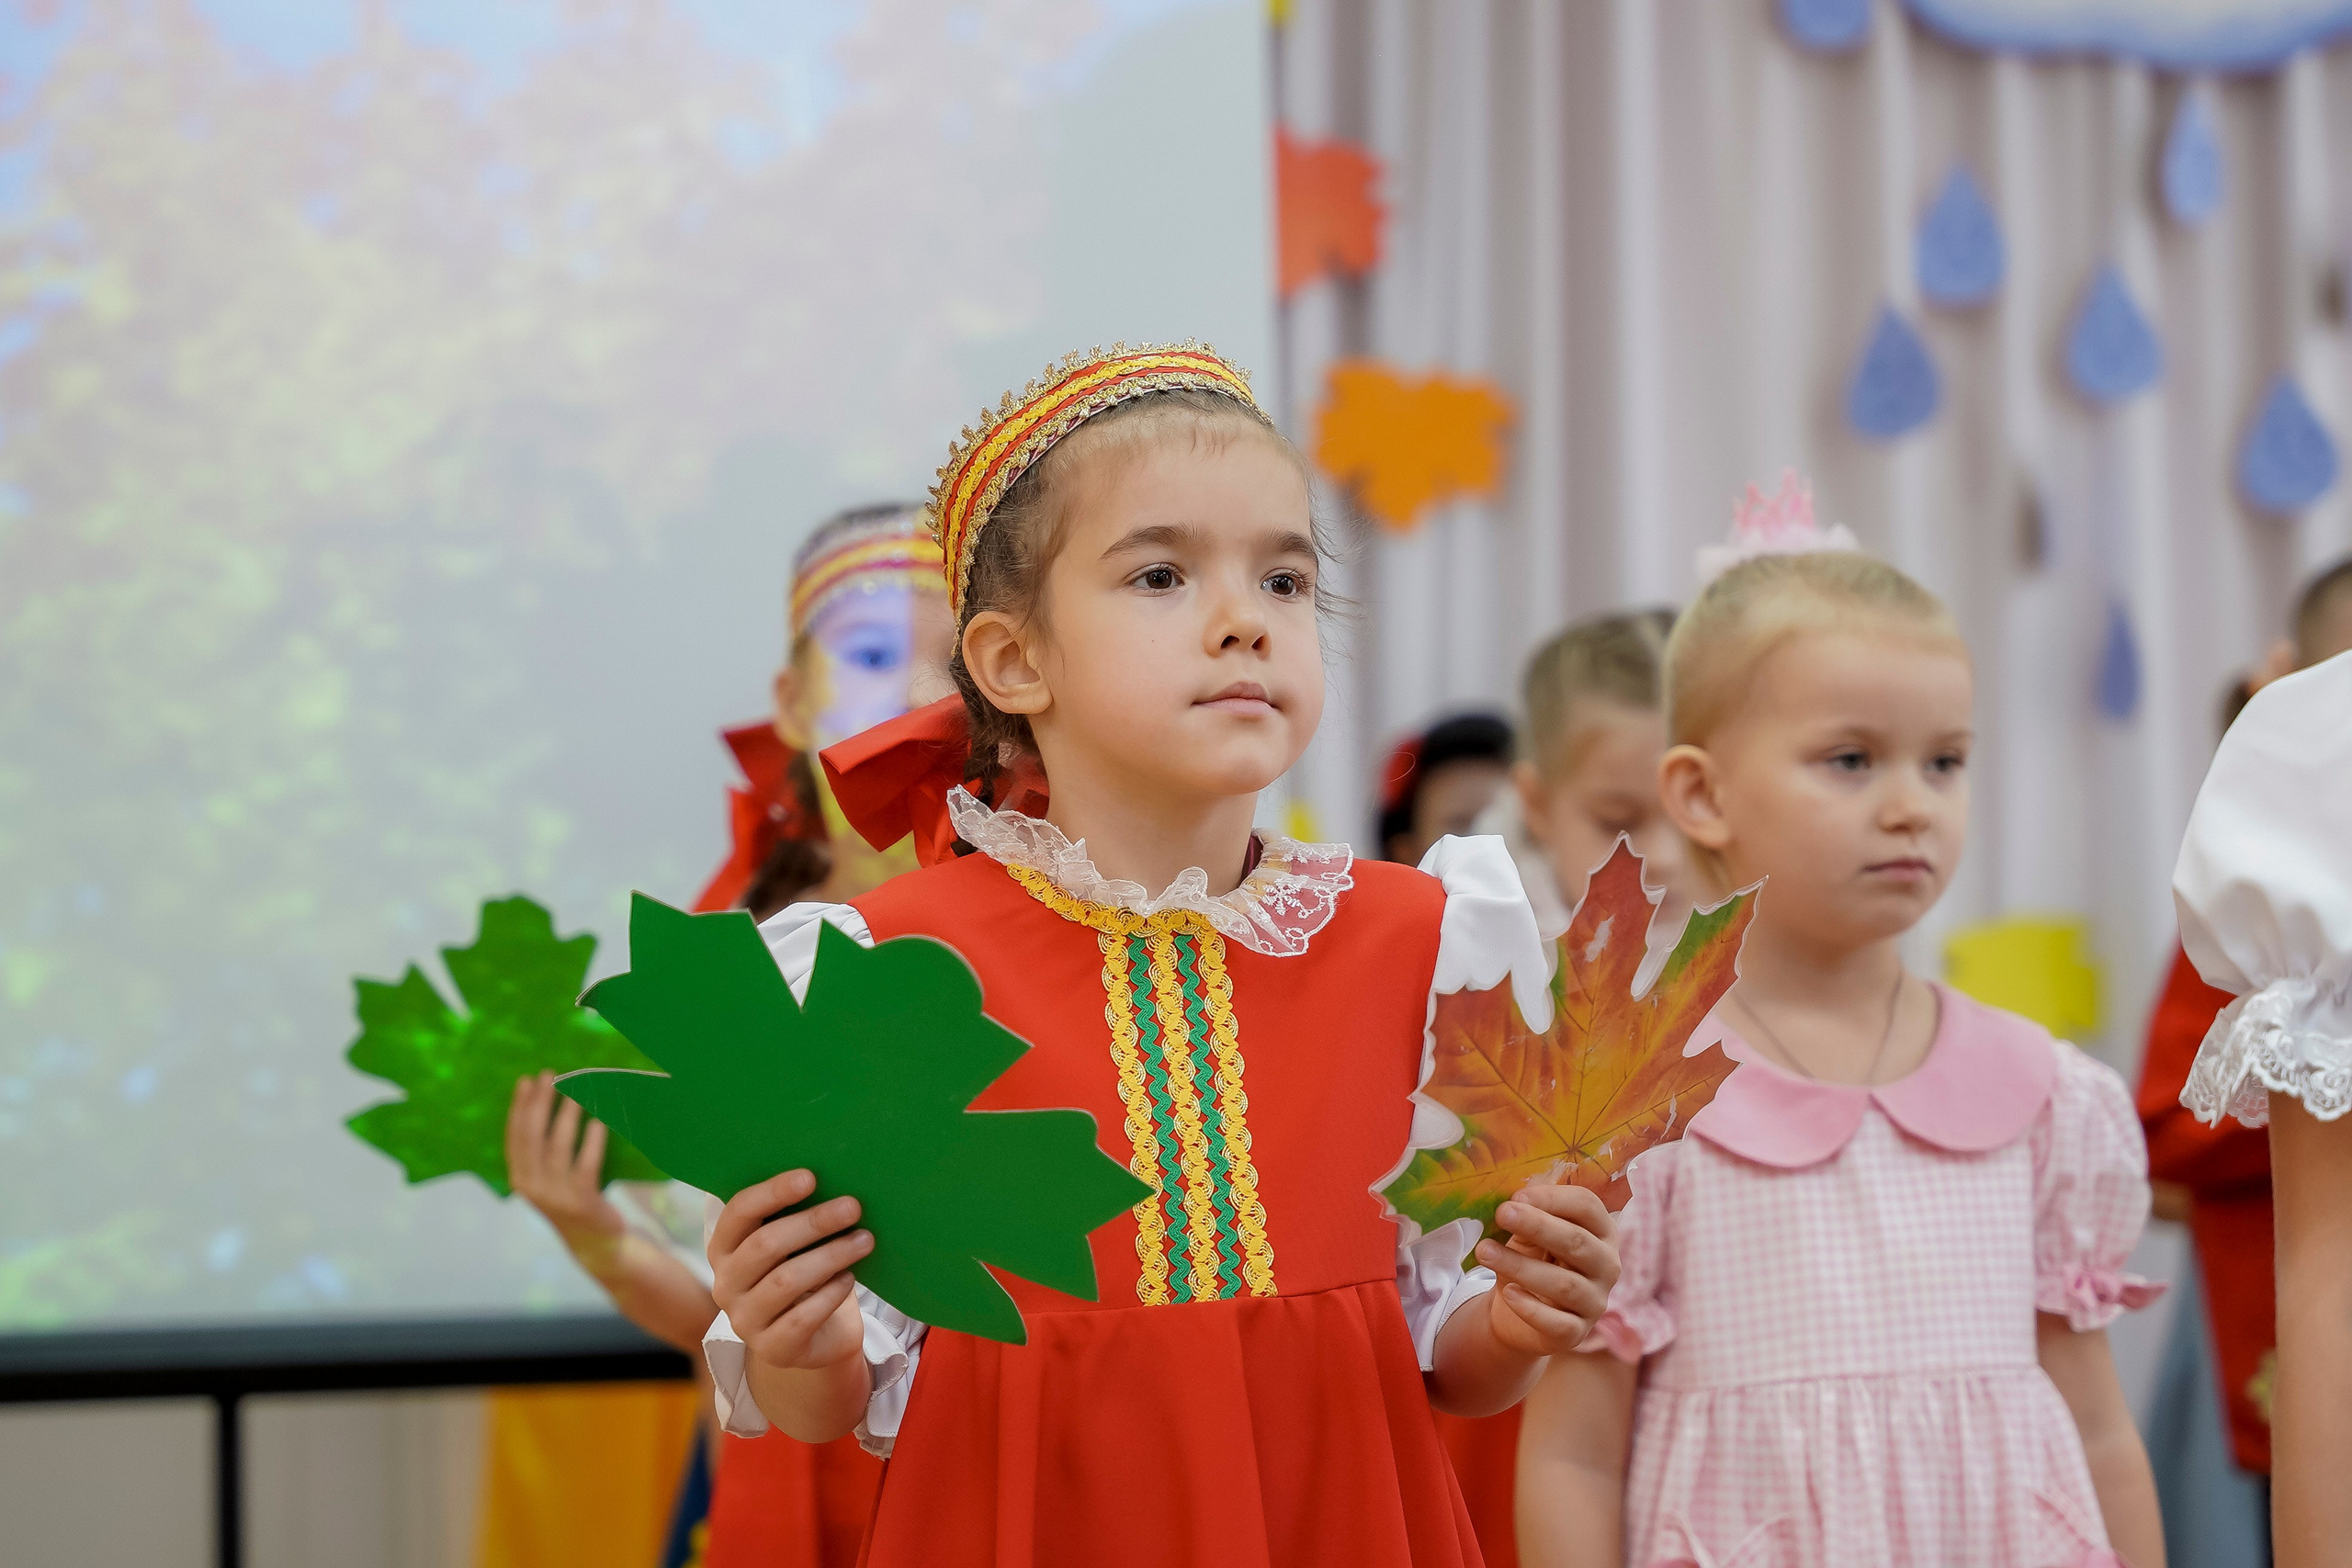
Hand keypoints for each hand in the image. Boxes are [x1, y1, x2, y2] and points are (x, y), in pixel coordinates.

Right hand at [506, 1071, 625, 1263]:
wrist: (595, 1243)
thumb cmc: (574, 1199)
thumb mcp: (550, 1178)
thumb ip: (543, 1150)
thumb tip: (546, 1102)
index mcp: (519, 1179)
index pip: (515, 1136)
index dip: (519, 1107)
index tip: (526, 1080)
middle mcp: (532, 1187)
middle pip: (532, 1136)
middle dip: (540, 1103)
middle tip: (551, 1075)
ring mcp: (556, 1195)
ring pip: (558, 1147)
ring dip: (566, 1115)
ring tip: (575, 1091)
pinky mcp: (582, 1201)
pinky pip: (586, 1165)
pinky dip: (592, 1141)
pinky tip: (598, 1122)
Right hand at [708, 1169, 871, 1376]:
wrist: (819, 1336)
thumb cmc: (807, 1273)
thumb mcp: (796, 1244)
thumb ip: (797, 1215)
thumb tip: (834, 1177)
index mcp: (723, 1249)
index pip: (738, 1213)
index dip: (772, 1192)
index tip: (810, 1177)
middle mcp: (726, 1285)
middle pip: (765, 1245)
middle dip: (813, 1222)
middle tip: (853, 1206)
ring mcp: (745, 1321)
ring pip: (785, 1281)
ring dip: (830, 1255)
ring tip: (865, 1240)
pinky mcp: (772, 1349)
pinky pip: (802, 1317)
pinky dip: (830, 1294)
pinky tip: (849, 1279)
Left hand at [1477, 1181, 1618, 1358]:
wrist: (1519, 1315)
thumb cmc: (1531, 1261)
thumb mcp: (1529, 1237)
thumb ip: (1527, 1220)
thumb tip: (1512, 1202)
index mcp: (1600, 1231)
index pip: (1587, 1206)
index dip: (1553, 1198)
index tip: (1516, 1196)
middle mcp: (1606, 1266)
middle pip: (1577, 1242)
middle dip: (1537, 1225)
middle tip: (1502, 1213)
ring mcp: (1595, 1302)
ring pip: (1564, 1284)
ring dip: (1521, 1266)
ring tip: (1485, 1252)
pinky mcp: (1576, 1333)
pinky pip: (1557, 1323)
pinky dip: (1531, 1308)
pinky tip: (1508, 1293)